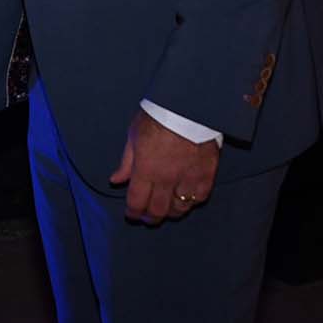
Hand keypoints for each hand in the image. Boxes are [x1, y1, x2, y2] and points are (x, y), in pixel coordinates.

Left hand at [109, 109, 219, 223]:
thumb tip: (116, 180)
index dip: (133, 212)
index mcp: (146, 170)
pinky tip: (186, 197)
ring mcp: (188, 178)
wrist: (189, 104)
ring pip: (179, 208)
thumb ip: (126, 162)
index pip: (137, 202)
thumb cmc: (158, 116)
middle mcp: (166, 179)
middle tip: (147, 216)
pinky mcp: (206, 174)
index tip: (131, 213)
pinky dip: (191, 201)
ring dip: (170, 212)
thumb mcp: (134, 135)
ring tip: (166, 209)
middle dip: (149, 217)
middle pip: (157, 211)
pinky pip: (199, 197)